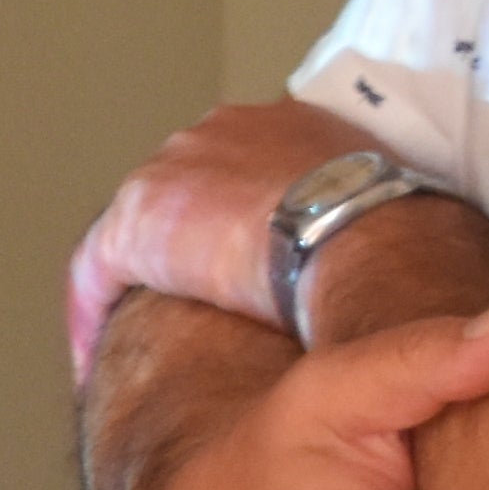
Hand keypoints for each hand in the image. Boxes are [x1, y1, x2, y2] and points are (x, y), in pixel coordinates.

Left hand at [66, 98, 381, 376]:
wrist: (360, 238)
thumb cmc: (396, 237)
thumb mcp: (392, 215)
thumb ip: (371, 225)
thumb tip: (394, 269)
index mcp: (286, 127)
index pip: (247, 165)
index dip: (242, 213)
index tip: (246, 251)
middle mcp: (221, 133)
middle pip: (186, 189)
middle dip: (189, 240)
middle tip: (193, 297)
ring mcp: (174, 172)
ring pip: (139, 232)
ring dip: (141, 283)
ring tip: (138, 334)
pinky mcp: (137, 222)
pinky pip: (98, 272)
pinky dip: (93, 315)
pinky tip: (92, 362)